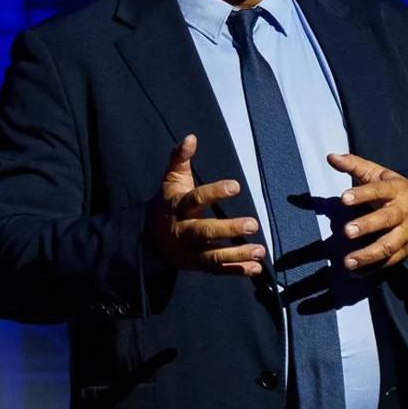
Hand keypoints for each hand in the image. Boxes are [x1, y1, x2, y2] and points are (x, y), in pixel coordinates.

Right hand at [146, 134, 265, 275]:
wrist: (147, 239)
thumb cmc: (167, 204)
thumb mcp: (171, 181)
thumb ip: (180, 159)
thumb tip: (191, 137)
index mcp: (177, 207)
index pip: (195, 199)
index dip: (215, 192)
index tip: (236, 186)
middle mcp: (183, 230)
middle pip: (204, 232)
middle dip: (229, 229)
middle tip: (254, 224)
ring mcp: (189, 251)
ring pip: (213, 256)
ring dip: (237, 255)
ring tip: (260, 250)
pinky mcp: (196, 265)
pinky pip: (217, 270)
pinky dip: (236, 271)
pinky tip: (255, 268)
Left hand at [328, 153, 407, 270]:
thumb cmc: (391, 189)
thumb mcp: (376, 174)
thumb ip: (353, 165)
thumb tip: (330, 156)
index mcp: (395, 190)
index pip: (378, 190)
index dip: (362, 194)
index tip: (343, 198)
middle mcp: (403, 212)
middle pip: (387, 219)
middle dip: (367, 225)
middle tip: (347, 231)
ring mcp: (406, 233)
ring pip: (390, 245)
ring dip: (369, 254)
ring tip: (347, 261)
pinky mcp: (406, 250)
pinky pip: (390, 261)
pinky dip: (373, 269)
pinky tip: (356, 273)